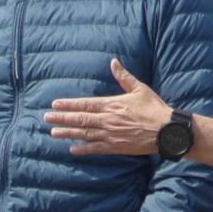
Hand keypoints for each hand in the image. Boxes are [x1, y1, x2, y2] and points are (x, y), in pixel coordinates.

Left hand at [44, 57, 173, 154]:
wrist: (166, 130)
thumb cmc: (154, 108)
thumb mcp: (139, 88)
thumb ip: (123, 76)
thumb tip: (113, 62)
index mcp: (111, 104)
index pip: (84, 104)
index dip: (68, 104)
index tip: (54, 104)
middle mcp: (107, 120)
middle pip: (79, 119)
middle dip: (61, 118)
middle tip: (46, 118)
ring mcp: (110, 135)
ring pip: (84, 134)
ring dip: (67, 133)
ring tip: (53, 133)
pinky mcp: (116, 147)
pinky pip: (95, 149)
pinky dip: (83, 149)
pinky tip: (72, 150)